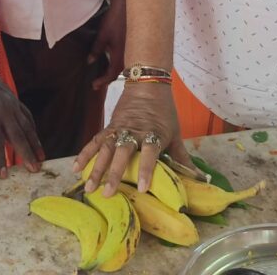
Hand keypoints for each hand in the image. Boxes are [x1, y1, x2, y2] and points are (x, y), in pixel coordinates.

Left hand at [0, 61, 43, 177]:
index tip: (3, 174)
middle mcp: (4, 112)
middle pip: (18, 136)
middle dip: (26, 154)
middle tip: (34, 170)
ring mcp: (13, 107)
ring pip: (27, 128)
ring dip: (35, 144)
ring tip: (41, 160)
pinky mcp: (17, 103)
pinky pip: (28, 118)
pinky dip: (34, 131)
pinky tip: (37, 142)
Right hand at [72, 82, 189, 197]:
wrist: (148, 84)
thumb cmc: (164, 111)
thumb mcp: (176, 133)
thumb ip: (183, 158)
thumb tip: (200, 179)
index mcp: (154, 133)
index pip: (150, 153)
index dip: (146, 169)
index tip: (143, 187)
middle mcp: (135, 132)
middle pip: (123, 153)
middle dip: (115, 174)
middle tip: (107, 193)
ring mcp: (120, 128)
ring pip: (106, 149)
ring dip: (96, 168)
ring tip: (89, 187)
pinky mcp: (110, 126)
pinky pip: (95, 141)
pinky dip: (85, 153)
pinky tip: (76, 167)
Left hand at [88, 0, 125, 90]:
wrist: (127, 7)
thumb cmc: (114, 21)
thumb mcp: (102, 36)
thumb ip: (96, 50)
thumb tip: (89, 61)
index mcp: (120, 55)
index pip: (112, 74)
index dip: (102, 81)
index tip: (93, 85)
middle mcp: (128, 55)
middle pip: (119, 73)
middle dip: (108, 79)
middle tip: (97, 83)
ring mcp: (132, 50)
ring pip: (123, 66)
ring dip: (113, 71)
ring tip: (104, 74)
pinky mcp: (133, 45)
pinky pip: (126, 59)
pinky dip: (118, 64)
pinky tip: (112, 61)